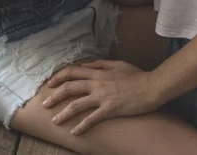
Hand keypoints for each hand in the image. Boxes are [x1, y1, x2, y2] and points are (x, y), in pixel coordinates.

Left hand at [42, 60, 159, 134]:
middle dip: (54, 96)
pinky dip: (81, 126)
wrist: (152, 86)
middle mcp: (97, 83)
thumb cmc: (137, 75)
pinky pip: (91, 118)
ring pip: (76, 104)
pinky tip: (74, 132)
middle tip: (44, 104)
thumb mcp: (118, 64)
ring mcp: (102, 97)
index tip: (50, 84)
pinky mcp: (110, 109)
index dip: (58, 77)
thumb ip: (101, 63)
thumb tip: (87, 64)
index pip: (72, 71)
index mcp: (98, 72)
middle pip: (69, 88)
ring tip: (54, 121)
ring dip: (63, 113)